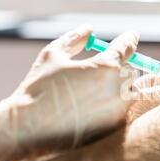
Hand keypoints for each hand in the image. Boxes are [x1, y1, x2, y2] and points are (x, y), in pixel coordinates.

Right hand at [0, 25, 139, 160]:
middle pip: (131, 71)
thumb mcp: (53, 55)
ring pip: (129, 93)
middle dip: (120, 67)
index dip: (129, 39)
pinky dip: (114, 106)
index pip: (127, 47)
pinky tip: (94, 108)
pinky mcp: (115, 128)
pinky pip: (122, 111)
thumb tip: (89, 29)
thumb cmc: (38, 89)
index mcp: (106, 66)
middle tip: (105, 67)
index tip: (132, 36)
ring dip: (119, 87)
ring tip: (96, 90)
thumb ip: (74, 39)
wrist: (27, 130)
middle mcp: (119, 89)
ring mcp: (119, 111)